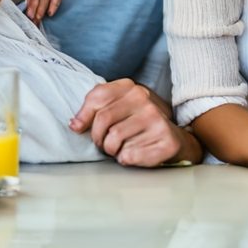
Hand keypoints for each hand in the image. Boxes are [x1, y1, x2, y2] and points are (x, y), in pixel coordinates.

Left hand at [69, 79, 198, 166]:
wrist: (173, 137)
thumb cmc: (138, 122)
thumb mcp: (118, 106)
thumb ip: (95, 109)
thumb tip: (74, 125)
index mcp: (131, 87)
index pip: (97, 97)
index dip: (84, 116)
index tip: (80, 128)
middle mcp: (144, 99)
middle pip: (102, 120)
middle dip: (98, 138)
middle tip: (104, 143)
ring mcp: (156, 119)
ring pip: (114, 140)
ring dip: (112, 150)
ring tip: (121, 147)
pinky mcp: (165, 140)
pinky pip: (129, 156)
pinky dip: (126, 159)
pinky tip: (134, 153)